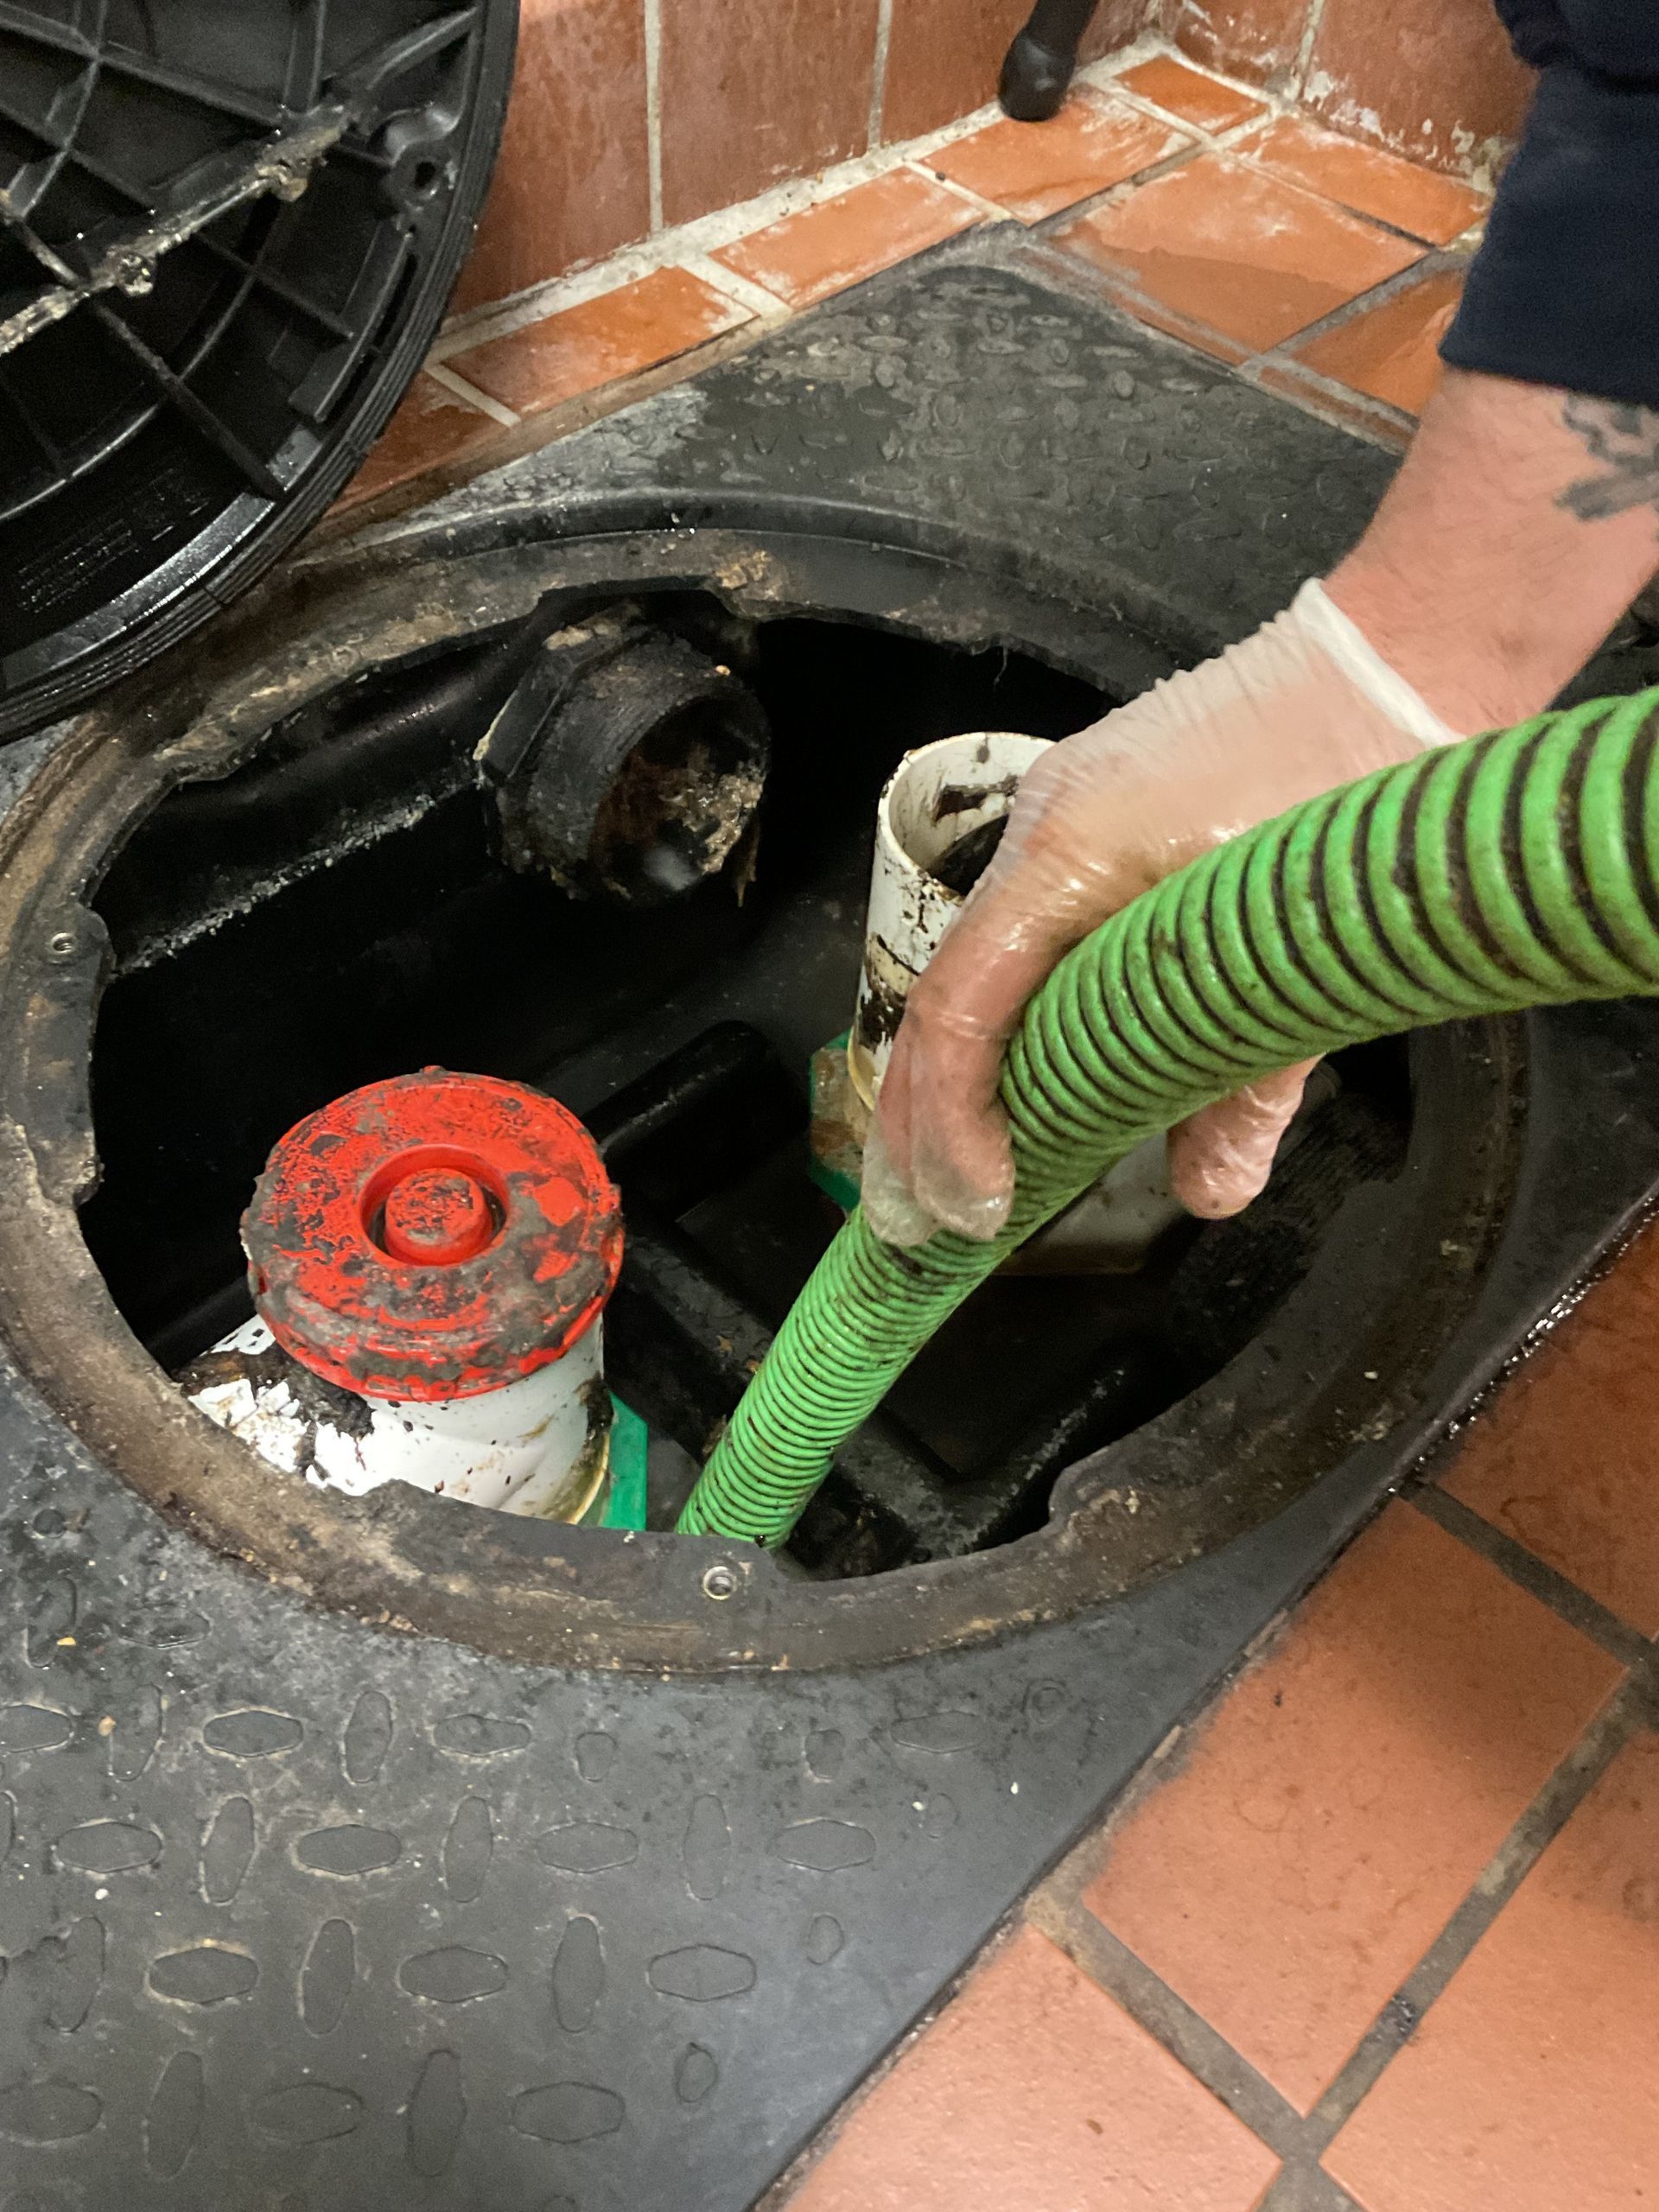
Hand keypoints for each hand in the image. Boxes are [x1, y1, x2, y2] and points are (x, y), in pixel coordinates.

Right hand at [863, 580, 1458, 1244]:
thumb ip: (1248, 1083)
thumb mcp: (1309, 955)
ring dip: (954, 1074)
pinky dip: (1007, 1016)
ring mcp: (1063, 817)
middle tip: (909, 1221)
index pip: (965, 1008)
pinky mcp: (1099, 819)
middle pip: (945, 994)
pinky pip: (1025, 933)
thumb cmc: (1356, 789)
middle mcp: (1042, 830)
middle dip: (914, 1119)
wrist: (1398, 658)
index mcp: (1071, 856)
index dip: (951, 1122)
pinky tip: (1018, 1075)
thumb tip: (1208, 1195)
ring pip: (980, 965)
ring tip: (942, 1171)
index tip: (972, 1209)